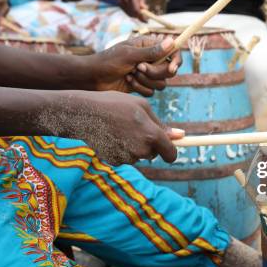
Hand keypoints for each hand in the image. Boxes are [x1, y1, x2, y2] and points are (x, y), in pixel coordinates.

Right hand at [58, 91, 184, 164]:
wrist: (85, 113)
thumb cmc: (116, 104)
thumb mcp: (142, 107)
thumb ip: (161, 124)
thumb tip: (181, 135)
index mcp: (151, 135)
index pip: (171, 154)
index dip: (171, 152)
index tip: (168, 148)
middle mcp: (141, 150)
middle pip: (154, 154)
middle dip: (150, 144)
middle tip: (135, 126)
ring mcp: (127, 158)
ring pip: (139, 155)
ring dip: (135, 145)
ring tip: (121, 128)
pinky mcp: (114, 161)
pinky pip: (125, 157)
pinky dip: (122, 149)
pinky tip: (112, 135)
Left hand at [90, 35, 181, 95]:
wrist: (93, 77)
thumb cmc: (108, 61)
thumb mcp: (130, 55)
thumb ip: (152, 52)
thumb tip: (172, 41)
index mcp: (149, 46)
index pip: (173, 52)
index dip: (176, 60)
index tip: (172, 68)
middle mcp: (151, 59)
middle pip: (169, 71)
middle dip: (155, 72)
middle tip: (139, 68)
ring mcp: (147, 74)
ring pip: (161, 83)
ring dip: (146, 81)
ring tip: (130, 75)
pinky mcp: (142, 85)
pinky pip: (152, 92)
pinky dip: (140, 88)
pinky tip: (128, 81)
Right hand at [119, 0, 148, 20]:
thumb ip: (143, 0)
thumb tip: (145, 9)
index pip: (136, 9)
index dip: (141, 17)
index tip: (147, 20)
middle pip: (132, 13)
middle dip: (140, 17)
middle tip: (147, 17)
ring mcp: (120, 1)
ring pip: (130, 14)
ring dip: (137, 15)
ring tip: (143, 11)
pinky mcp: (119, 3)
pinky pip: (127, 12)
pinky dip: (133, 13)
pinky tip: (137, 9)